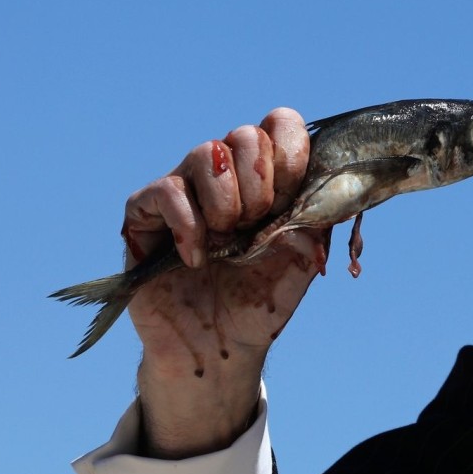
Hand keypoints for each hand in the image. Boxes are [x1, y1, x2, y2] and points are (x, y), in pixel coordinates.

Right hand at [122, 107, 326, 457]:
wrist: (217, 349)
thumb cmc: (259, 302)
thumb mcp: (303, 258)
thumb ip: (317, 215)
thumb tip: (328, 182)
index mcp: (267, 178)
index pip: (281, 124)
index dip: (291, 156)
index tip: (290, 200)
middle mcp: (225, 175)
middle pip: (245, 134)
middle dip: (260, 185)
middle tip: (255, 227)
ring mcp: (184, 190)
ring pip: (205, 153)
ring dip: (226, 203)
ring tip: (226, 242)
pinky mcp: (144, 213)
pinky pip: (166, 191)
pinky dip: (188, 225)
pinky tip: (196, 259)